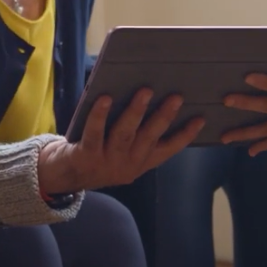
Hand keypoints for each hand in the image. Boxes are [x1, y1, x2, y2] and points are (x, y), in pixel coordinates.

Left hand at [38, 89, 204, 193]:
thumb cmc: (99, 154)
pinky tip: (105, 98)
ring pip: (125, 134)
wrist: (66, 175)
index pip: (168, 149)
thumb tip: (151, 97)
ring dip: (136, 112)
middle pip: (149, 137)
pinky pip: (94, 133)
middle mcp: (127, 164)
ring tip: (145, 91)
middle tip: (176, 97)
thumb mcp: (124, 153)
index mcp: (141, 162)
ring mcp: (107, 161)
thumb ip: (138, 135)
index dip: (185, 135)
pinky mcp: (86, 155)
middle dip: (164, 117)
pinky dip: (100, 115)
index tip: (200, 118)